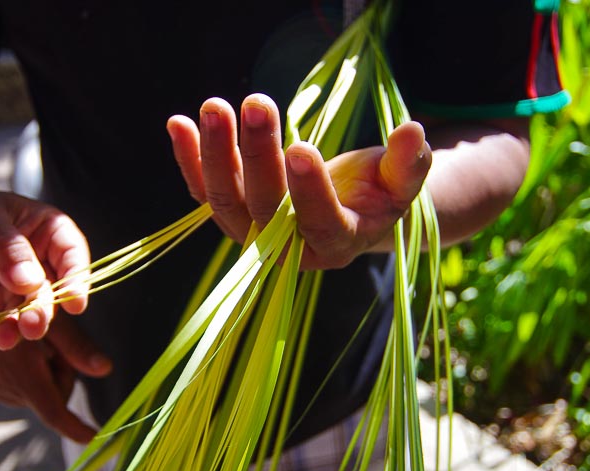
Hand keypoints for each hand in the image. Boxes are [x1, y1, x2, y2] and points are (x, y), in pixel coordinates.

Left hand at [0, 185, 90, 348]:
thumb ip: (5, 247)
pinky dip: (0, 337)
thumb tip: (29, 282)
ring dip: (25, 328)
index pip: (72, 253)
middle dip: (46, 310)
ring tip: (8, 334)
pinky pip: (4, 330)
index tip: (75, 301)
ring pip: (32, 315)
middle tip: (32, 323)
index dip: (78, 277)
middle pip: (55, 292)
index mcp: (44, 231)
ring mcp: (15, 292)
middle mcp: (37, 264)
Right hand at [0, 313, 111, 442]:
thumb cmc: (27, 299)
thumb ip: (80, 348)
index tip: (93, 437)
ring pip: (35, 396)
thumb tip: (107, 370)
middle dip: (59, 379)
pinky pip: (18, 389)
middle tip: (53, 350)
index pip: (52, 413)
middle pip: (49, 401)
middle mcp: (0, 380)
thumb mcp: (57, 320)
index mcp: (20, 367)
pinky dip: (27, 376)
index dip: (74, 428)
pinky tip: (21, 353)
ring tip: (33, 346)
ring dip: (42, 377)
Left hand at [166, 94, 432, 268]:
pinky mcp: (231, 212)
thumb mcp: (401, 181)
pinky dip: (189, 158)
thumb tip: (412, 131)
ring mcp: (253, 232)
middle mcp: (287, 248)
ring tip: (216, 106)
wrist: (345, 211)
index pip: (320, 224)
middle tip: (259, 102)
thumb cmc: (377, 193)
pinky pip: (203, 189)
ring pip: (226, 200)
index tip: (302, 147)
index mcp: (336, 244)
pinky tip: (178, 123)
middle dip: (259, 155)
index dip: (310, 191)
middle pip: (265, 208)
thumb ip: (409, 164)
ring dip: (217, 153)